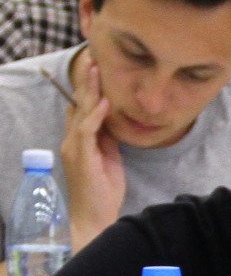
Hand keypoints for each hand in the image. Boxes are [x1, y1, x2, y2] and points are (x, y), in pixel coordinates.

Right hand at [58, 50, 124, 248]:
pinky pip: (87, 131)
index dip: (88, 87)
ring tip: (96, 69)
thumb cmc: (103, 192)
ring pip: (81, 113)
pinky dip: (95, 115)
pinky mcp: (81, 157)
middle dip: (87, 81)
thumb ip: (108, 140)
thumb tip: (113, 121)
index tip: (97, 67)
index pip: (81, 108)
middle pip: (79, 104)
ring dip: (90, 91)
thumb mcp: (110, 160)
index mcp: (79, 140)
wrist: (94, 218)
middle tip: (94, 58)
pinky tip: (103, 101)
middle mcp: (72, 141)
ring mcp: (74, 148)